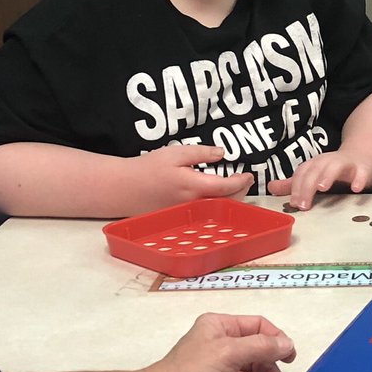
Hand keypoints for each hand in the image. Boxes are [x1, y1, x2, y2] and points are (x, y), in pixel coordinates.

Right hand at [125, 143, 252, 211]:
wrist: (124, 189)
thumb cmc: (147, 169)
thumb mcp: (175, 153)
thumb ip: (201, 153)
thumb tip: (222, 153)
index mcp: (194, 187)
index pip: (227, 187)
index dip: (241, 181)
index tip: (248, 175)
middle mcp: (194, 205)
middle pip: (226, 202)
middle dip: (240, 192)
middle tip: (245, 180)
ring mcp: (187, 214)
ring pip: (216, 210)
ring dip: (229, 200)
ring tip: (234, 187)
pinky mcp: (181, 218)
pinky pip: (205, 214)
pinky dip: (216, 206)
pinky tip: (215, 197)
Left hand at [266, 149, 371, 209]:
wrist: (363, 158)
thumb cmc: (335, 170)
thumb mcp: (313, 175)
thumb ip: (293, 183)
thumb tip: (270, 187)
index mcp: (315, 164)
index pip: (302, 173)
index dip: (296, 187)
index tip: (293, 203)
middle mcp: (328, 162)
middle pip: (315, 171)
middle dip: (307, 186)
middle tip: (303, 205)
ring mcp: (347, 165)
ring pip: (336, 167)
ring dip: (328, 176)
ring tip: (322, 188)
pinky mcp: (363, 169)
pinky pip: (362, 173)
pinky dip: (359, 179)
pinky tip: (356, 189)